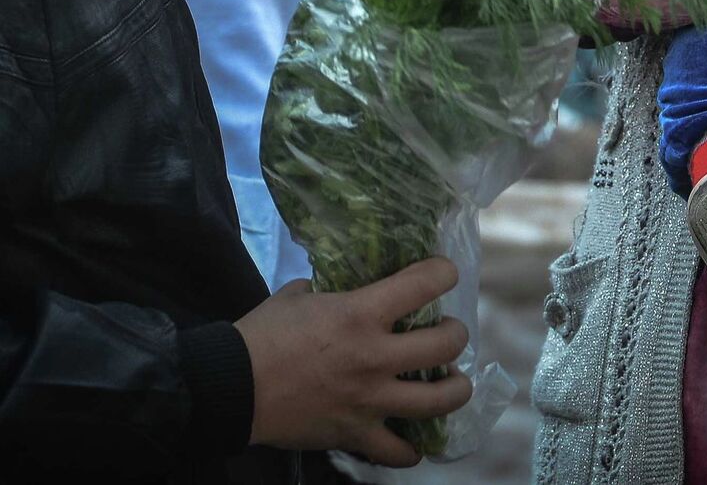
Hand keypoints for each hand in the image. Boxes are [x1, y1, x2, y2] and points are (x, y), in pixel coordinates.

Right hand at [235, 257, 472, 465]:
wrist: (230, 388)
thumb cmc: (263, 334)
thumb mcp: (300, 295)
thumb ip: (331, 289)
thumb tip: (343, 286)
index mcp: (362, 313)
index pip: (426, 283)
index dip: (444, 273)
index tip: (444, 274)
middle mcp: (375, 357)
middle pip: (446, 346)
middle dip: (456, 335)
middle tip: (448, 333)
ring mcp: (368, 401)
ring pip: (438, 402)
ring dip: (454, 389)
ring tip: (452, 382)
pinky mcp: (354, 435)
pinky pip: (398, 452)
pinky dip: (411, 448)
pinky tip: (414, 437)